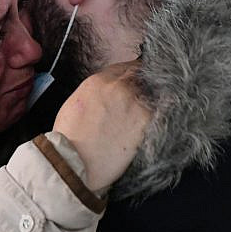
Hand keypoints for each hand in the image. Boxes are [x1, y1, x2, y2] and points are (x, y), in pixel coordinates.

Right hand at [53, 60, 150, 193]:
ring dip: (151, 100)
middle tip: (142, 96)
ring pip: (152, 93)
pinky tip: (153, 125)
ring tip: (144, 114)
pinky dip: (160, 115)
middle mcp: (120, 87)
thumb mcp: (75, 105)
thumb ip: (95, 93)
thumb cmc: (69, 140)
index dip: (130, 74)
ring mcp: (136, 102)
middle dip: (142, 84)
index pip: (123, 68)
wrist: (77, 163)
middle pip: (140, 76)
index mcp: (98, 81)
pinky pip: (161, 111)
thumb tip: (107, 93)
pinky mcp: (147, 121)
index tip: (134, 80)